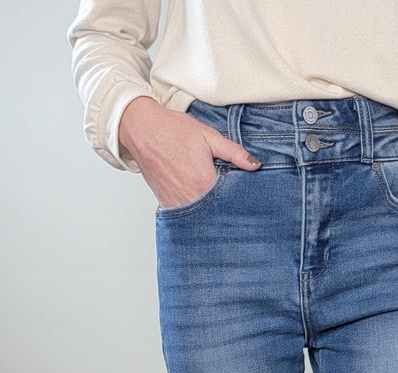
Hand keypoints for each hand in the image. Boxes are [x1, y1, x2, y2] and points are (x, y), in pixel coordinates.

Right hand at [118, 96, 261, 207]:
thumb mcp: (209, 136)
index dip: (239, 200)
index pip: (230, 201)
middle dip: (226, 209)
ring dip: (210, 213)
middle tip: (234, 205)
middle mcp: (190, 197)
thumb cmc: (174, 130)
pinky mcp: (167, 204)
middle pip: (216, 212)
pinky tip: (201, 205)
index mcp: (204, 182)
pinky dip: (195, 212)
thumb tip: (255, 165)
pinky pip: (185, 216)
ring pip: (201, 217)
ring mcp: (177, 204)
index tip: (246, 199)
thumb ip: (234, 152)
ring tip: (216, 204)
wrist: (142, 129)